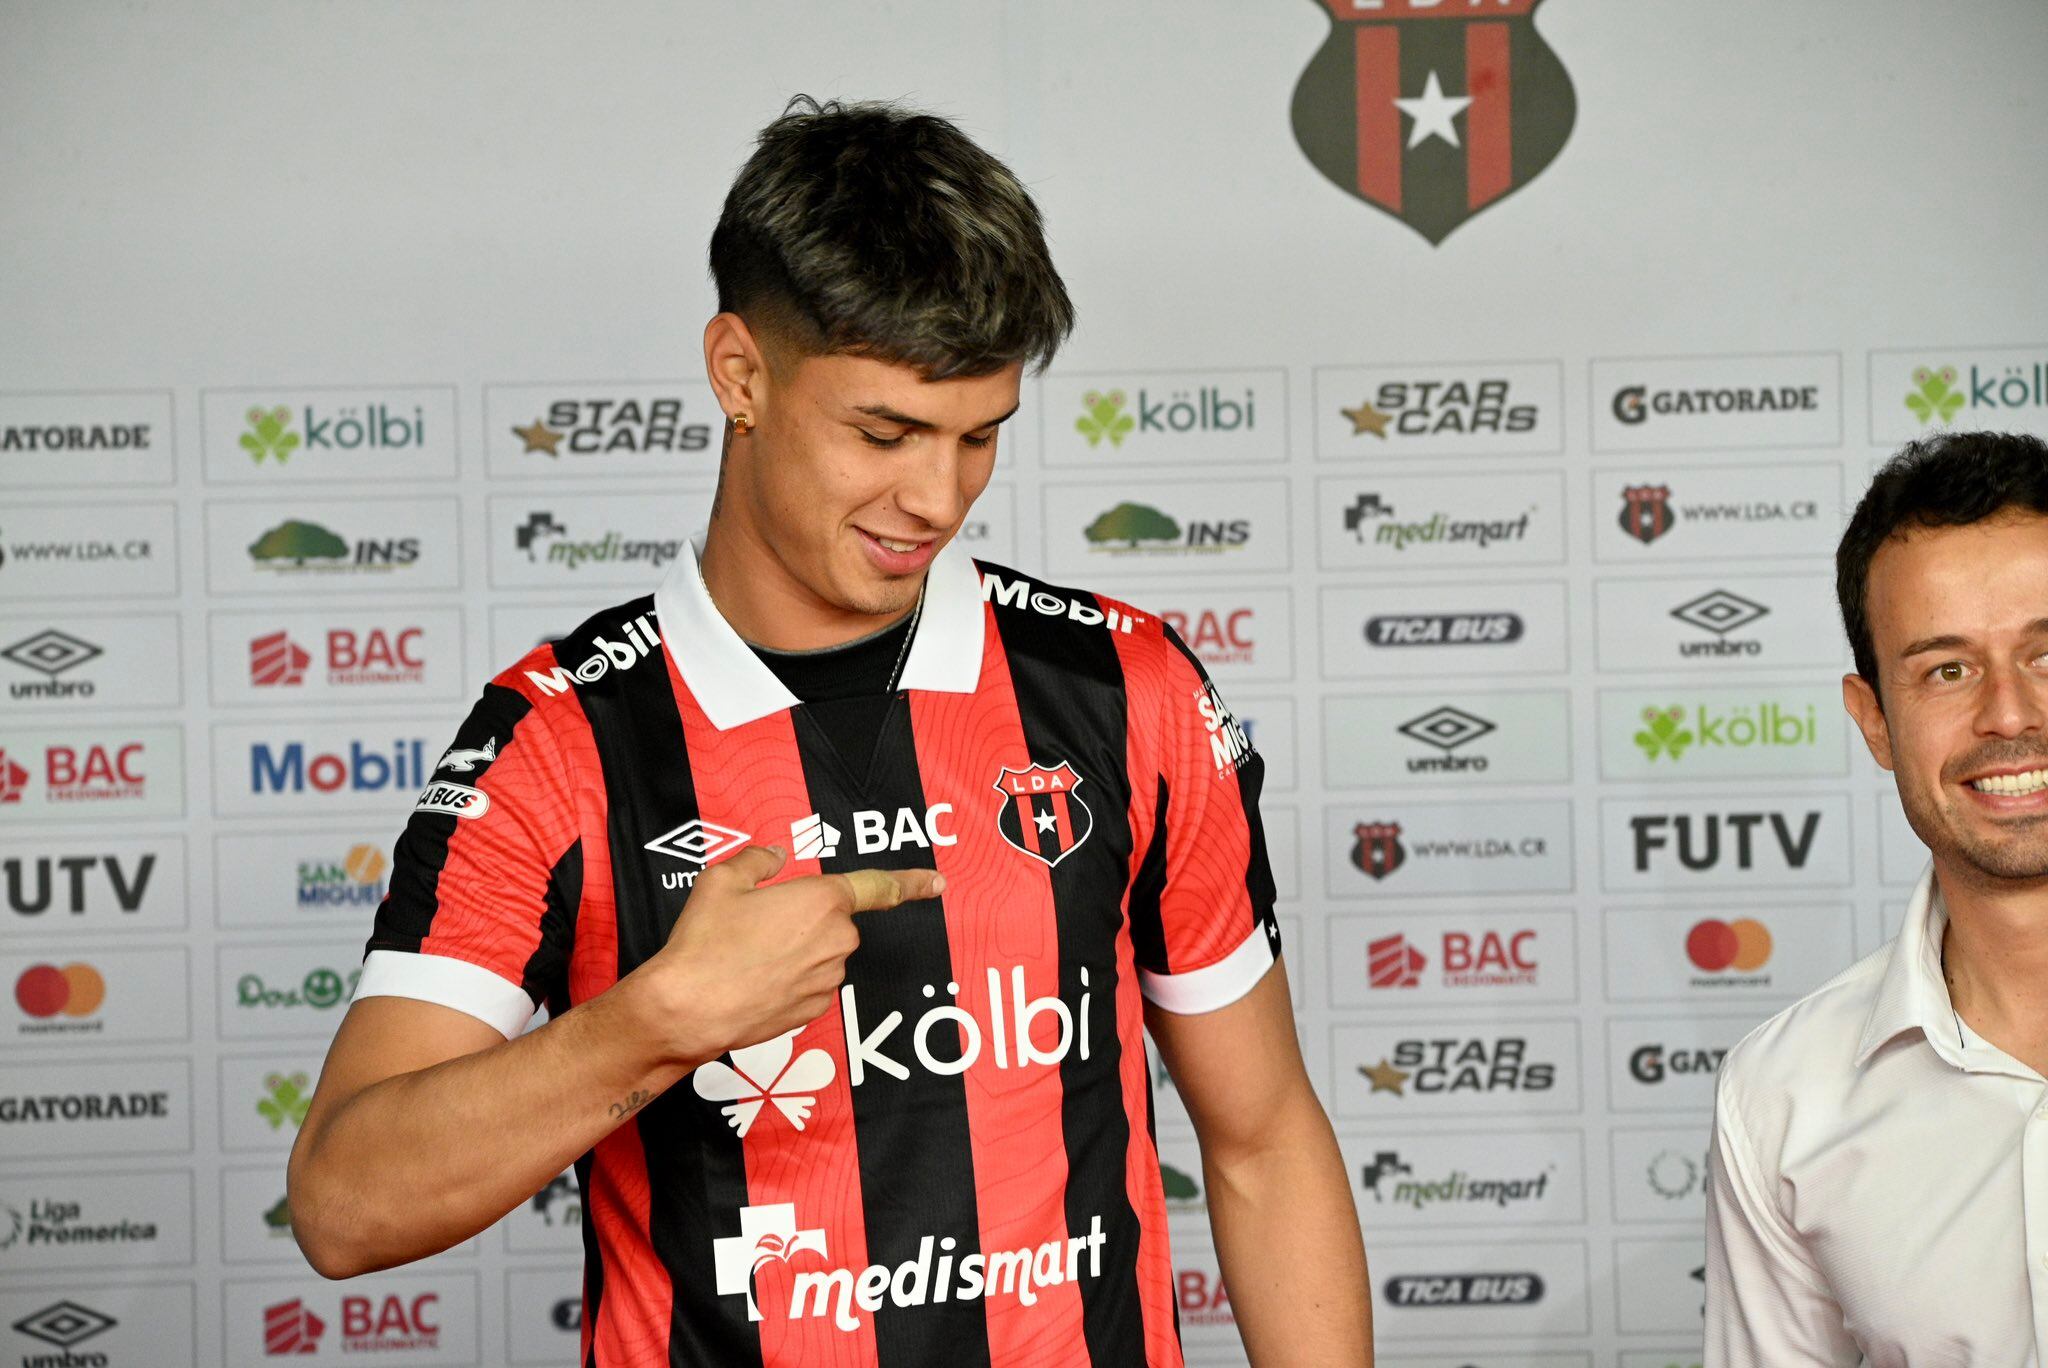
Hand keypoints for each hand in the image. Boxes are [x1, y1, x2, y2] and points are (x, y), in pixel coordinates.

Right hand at [647, 845, 944, 1065]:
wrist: (689, 1008)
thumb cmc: (705, 941)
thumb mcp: (722, 880)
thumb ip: (758, 861)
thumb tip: (775, 857)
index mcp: (823, 900)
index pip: (879, 886)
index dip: (911, 883)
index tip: (936, 882)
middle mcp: (836, 941)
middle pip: (833, 921)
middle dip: (804, 920)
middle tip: (757, 926)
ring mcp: (828, 979)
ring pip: (821, 954)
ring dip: (795, 951)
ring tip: (747, 956)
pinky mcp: (814, 1010)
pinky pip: (810, 984)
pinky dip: (788, 980)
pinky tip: (753, 981)